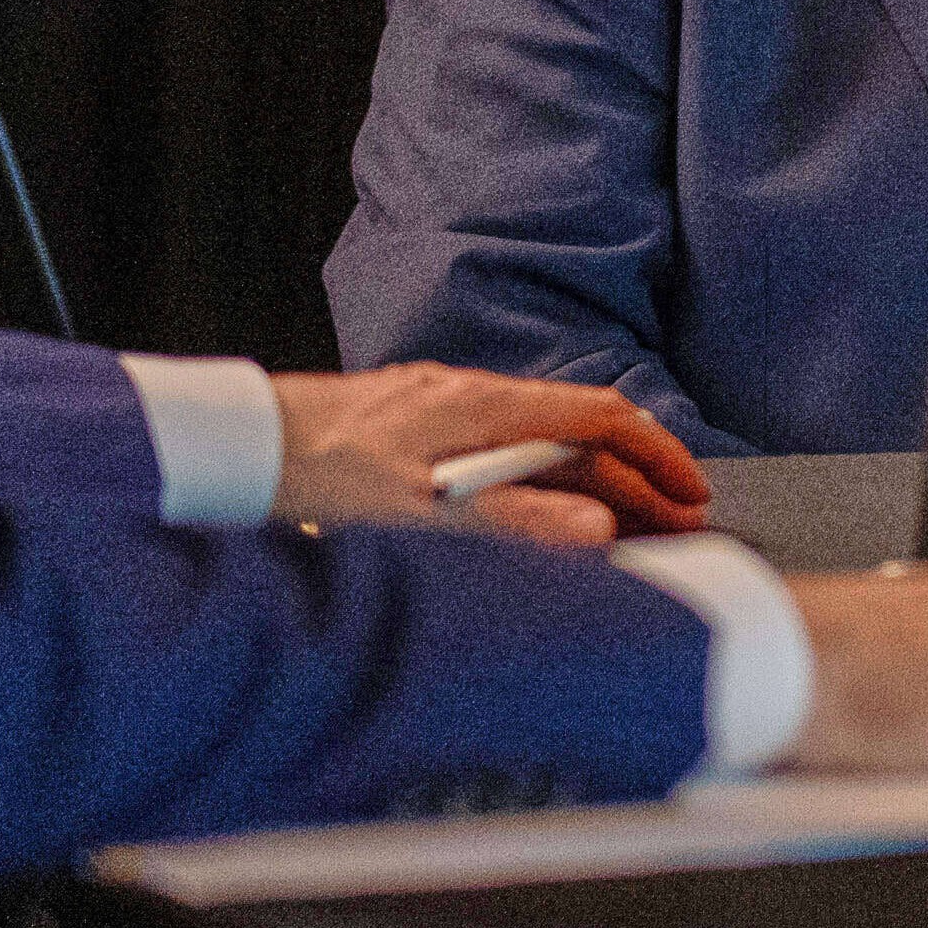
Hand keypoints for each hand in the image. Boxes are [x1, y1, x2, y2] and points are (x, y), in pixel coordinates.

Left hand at [266, 364, 701, 547]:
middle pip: (577, 434)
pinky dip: (539, 481)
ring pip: (538, 442)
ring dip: (586, 484)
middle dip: (633, 481)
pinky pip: (500, 449)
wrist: (235, 444)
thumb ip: (513, 524)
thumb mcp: (419, 515)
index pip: (602, 418)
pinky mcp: (412, 426)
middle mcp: (470, 396)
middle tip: (673, 528)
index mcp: (484, 406)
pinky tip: (532, 513)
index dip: (657, 457)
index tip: (693, 496)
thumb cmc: (316, 476)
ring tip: (618, 529)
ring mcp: (441, 407)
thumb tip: (598, 531)